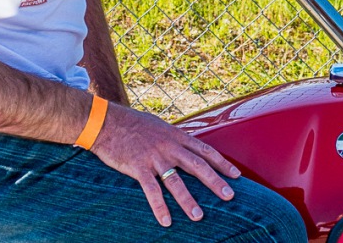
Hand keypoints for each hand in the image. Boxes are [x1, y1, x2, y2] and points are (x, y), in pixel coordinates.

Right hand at [89, 102, 240, 225]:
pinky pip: (151, 190)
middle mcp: (169, 146)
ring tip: (198, 216)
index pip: (205, 150)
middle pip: (197, 166)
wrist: (106, 121)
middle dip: (215, 182)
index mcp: (176, 136)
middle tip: (229, 196)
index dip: (222, 163)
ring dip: (188, 200)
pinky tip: (166, 221)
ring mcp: (154, 157)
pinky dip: (159, 207)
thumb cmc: (132, 122)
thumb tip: (184, 143)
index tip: (236, 175)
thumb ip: (173, 137)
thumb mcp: (158, 125)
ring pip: (176, 181)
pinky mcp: (138, 167)